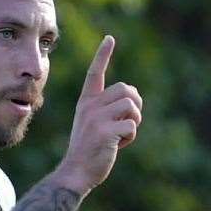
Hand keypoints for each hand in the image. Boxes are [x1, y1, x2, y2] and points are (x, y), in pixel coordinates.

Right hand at [59, 35, 141, 191]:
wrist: (76, 172)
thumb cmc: (88, 149)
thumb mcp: (92, 123)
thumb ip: (107, 109)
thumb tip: (131, 99)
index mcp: (85, 102)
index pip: (94, 73)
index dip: (102, 55)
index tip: (109, 38)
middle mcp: (89, 106)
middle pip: (126, 89)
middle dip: (135, 104)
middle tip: (129, 119)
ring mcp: (96, 118)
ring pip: (131, 105)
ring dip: (134, 121)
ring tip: (121, 134)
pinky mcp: (105, 131)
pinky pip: (132, 125)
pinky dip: (130, 137)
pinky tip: (118, 145)